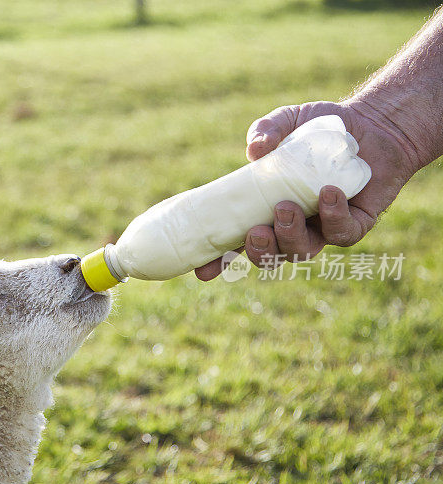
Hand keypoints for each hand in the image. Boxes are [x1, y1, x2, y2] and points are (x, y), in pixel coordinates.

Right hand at [194, 100, 416, 280]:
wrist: (371, 125)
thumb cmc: (319, 129)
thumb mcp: (286, 121)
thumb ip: (266, 129)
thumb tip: (255, 149)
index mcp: (263, 209)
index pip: (235, 242)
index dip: (218, 261)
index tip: (203, 271)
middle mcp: (290, 225)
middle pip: (269, 256)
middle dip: (259, 252)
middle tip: (255, 232)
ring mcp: (321, 228)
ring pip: (302, 251)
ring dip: (289, 236)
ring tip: (286, 208)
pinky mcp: (354, 223)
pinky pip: (341, 233)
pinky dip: (332, 216)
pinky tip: (328, 193)